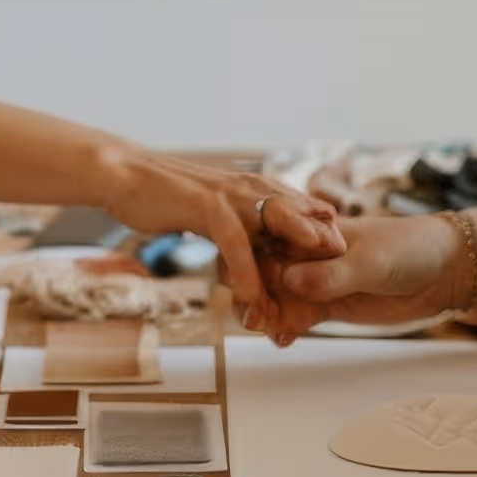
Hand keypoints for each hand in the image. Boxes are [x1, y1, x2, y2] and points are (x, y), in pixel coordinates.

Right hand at [102, 153, 342, 319]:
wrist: (125, 176)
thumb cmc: (164, 196)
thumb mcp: (210, 210)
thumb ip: (238, 225)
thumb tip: (256, 249)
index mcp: (254, 188)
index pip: (303, 210)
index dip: (324, 235)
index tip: (346, 263)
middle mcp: (250, 188)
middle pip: (303, 215)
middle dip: (328, 244)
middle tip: (351, 271)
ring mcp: (231, 196)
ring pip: (278, 227)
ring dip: (298, 260)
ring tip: (319, 289)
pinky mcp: (208, 207)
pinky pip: (237, 246)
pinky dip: (249, 274)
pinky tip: (256, 300)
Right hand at [258, 215, 468, 343]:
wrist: (445, 271)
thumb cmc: (409, 249)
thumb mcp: (370, 261)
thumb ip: (331, 273)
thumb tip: (289, 280)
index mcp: (311, 229)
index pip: (269, 242)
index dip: (251, 264)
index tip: (248, 289)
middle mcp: (306, 253)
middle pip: (263, 271)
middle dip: (252, 293)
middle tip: (255, 318)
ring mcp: (316, 280)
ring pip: (276, 297)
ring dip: (266, 315)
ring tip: (270, 332)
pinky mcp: (327, 304)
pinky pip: (296, 317)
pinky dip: (285, 328)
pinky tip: (284, 340)